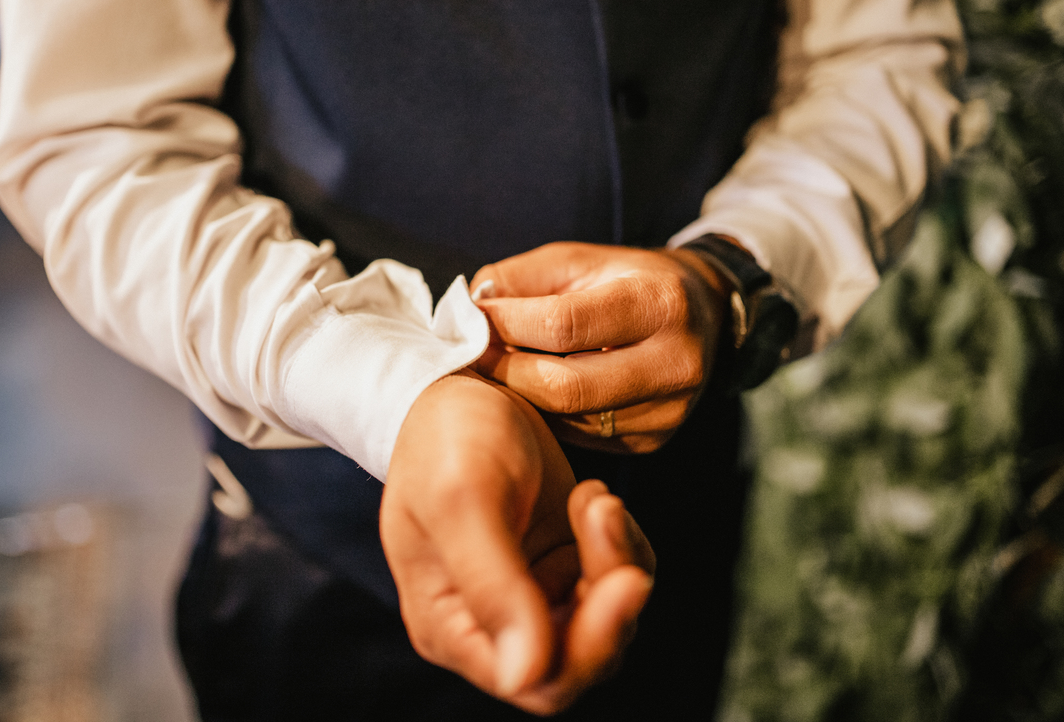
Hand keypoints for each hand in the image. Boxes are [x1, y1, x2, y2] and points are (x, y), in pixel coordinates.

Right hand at [380, 370, 654, 714]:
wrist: (455, 384)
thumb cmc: (441, 438)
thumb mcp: (462, 501)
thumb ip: (493, 585)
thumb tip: (524, 674)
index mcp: (449, 626)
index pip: (535, 680)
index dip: (589, 646)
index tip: (622, 580)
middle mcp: (490, 624)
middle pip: (578, 659)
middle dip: (610, 600)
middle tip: (610, 519)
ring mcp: (530, 593)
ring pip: (604, 619)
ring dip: (615, 559)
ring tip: (591, 495)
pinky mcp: (560, 561)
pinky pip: (613, 579)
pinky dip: (619, 542)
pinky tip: (590, 495)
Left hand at [471, 242, 729, 453]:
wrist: (703, 313)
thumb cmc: (626, 280)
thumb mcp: (577, 260)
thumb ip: (518, 279)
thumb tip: (467, 312)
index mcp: (658, 303)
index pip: (563, 325)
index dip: (506, 325)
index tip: (472, 320)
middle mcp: (675, 363)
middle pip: (565, 388)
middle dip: (507, 373)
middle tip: (472, 357)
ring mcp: (669, 410)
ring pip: (569, 420)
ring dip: (522, 398)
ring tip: (497, 371)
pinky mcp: (654, 439)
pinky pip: (582, 436)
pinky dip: (547, 415)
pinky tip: (533, 392)